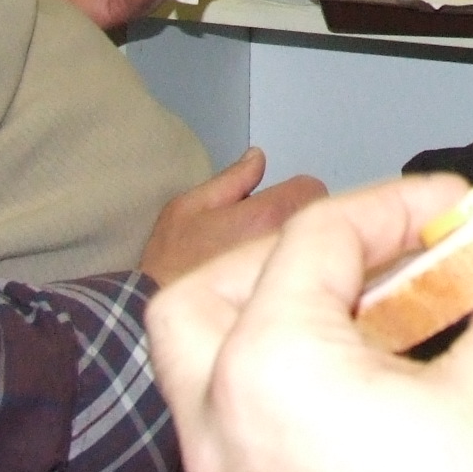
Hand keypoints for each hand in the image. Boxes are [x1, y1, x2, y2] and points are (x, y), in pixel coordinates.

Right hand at [141, 147, 329, 286]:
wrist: (154, 314)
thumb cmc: (168, 262)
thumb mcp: (187, 207)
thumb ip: (232, 179)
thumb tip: (258, 158)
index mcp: (267, 214)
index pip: (311, 189)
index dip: (291, 192)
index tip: (271, 205)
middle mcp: (288, 242)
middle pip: (317, 219)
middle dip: (297, 218)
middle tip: (263, 232)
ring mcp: (290, 273)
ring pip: (314, 245)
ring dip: (296, 245)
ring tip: (262, 259)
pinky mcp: (285, 298)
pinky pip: (305, 275)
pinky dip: (294, 273)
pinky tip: (266, 282)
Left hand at [148, 178, 472, 471]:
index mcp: (269, 370)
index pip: (315, 237)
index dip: (399, 203)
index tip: (461, 209)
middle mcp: (220, 429)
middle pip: (205, 297)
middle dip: (289, 256)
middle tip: (376, 256)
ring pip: (206, 373)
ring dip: (275, 326)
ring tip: (371, 324)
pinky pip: (240, 436)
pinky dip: (287, 393)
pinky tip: (376, 401)